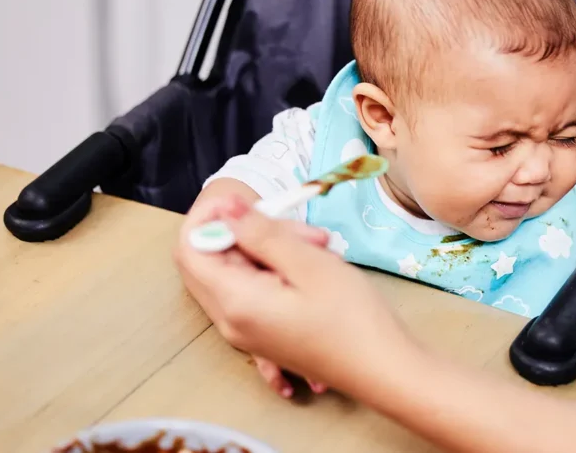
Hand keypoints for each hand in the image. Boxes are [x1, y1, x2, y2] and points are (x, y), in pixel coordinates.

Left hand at [172, 198, 417, 396]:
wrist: (384, 371)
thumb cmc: (352, 317)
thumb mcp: (308, 262)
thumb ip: (260, 233)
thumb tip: (224, 209)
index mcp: (234, 302)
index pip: (191, 249)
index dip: (211, 218)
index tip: (252, 205)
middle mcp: (230, 321)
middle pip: (212, 260)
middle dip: (246, 233)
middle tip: (298, 228)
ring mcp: (247, 333)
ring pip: (238, 273)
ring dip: (270, 251)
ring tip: (320, 248)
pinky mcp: (265, 337)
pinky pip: (255, 293)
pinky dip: (276, 274)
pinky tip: (312, 268)